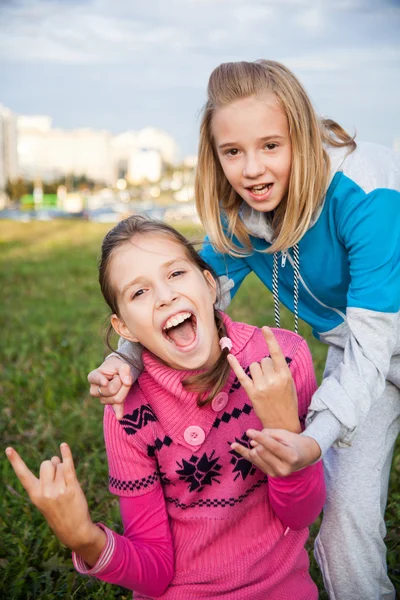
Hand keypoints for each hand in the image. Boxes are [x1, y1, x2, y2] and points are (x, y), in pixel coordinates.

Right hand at [5, 443, 105, 563]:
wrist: (74, 530)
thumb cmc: (59, 511)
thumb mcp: (45, 500)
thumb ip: (46, 480)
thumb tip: (55, 458)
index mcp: (35, 495)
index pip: (23, 475)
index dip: (16, 461)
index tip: (8, 448)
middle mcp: (45, 492)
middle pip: (46, 463)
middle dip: (53, 466)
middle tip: (58, 479)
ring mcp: (59, 490)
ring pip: (60, 464)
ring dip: (64, 468)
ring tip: (66, 484)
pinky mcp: (72, 487)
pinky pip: (68, 466)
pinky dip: (66, 454)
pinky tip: (63, 445)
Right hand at [88, 356, 131, 419]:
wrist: (117, 372)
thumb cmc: (116, 367)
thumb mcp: (120, 363)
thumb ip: (124, 370)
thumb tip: (127, 382)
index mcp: (93, 377)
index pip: (96, 379)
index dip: (101, 381)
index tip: (105, 382)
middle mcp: (94, 389)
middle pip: (111, 390)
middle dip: (121, 382)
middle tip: (120, 376)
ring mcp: (102, 398)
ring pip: (117, 398)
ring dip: (124, 389)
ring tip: (120, 382)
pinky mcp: (111, 403)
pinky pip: (115, 408)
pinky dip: (118, 411)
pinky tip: (119, 417)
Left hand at [227, 327, 300, 431]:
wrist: (283, 423)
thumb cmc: (288, 402)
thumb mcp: (290, 384)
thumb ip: (280, 370)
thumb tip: (266, 358)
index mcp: (285, 375)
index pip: (276, 353)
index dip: (270, 339)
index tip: (264, 328)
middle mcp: (273, 379)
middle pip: (262, 360)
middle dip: (264, 367)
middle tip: (270, 380)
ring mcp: (262, 386)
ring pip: (253, 366)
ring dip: (256, 371)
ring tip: (263, 384)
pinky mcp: (252, 393)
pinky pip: (241, 375)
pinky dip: (234, 365)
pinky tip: (229, 356)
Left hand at [231, 428, 321, 476]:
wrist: (304, 456)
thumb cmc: (294, 442)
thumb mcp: (285, 434)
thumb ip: (269, 435)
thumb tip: (251, 442)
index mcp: (291, 457)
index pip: (272, 447)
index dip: (260, 438)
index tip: (248, 431)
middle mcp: (283, 469)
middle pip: (261, 451)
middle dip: (258, 440)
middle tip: (263, 435)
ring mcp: (276, 474)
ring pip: (255, 456)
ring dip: (254, 446)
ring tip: (259, 440)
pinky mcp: (270, 475)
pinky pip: (253, 462)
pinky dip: (244, 453)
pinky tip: (234, 446)